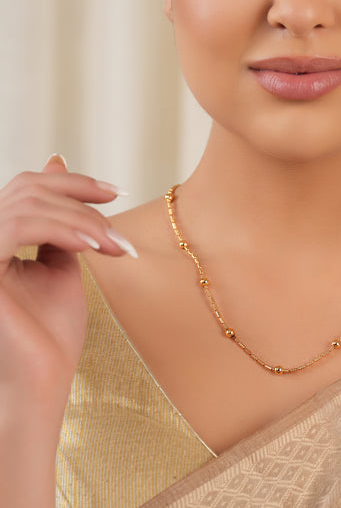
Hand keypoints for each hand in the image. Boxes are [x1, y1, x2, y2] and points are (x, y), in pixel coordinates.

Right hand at [0, 155, 134, 400]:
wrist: (44, 376)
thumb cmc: (54, 329)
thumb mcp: (63, 263)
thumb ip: (62, 224)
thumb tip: (59, 165)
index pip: (29, 188)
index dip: (74, 183)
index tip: (116, 193)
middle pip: (30, 189)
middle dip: (83, 201)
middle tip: (119, 228)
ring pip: (29, 204)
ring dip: (83, 221)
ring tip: (114, 246)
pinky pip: (20, 226)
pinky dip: (64, 230)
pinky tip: (93, 246)